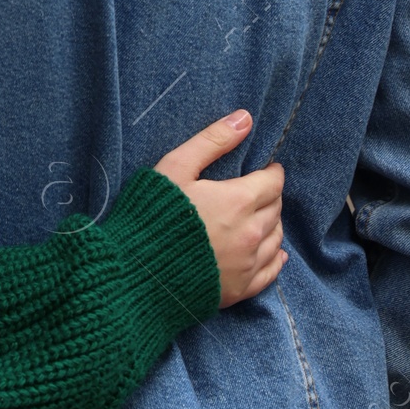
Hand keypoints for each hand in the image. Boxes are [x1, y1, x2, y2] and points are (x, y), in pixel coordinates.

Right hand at [155, 111, 285, 307]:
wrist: (134, 273)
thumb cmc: (150, 216)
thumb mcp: (175, 168)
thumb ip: (212, 141)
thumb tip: (245, 118)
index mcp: (238, 201)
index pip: (273, 182)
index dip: (270, 172)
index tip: (263, 169)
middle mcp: (251, 234)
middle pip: (275, 209)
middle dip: (268, 196)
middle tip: (254, 191)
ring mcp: (247, 265)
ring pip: (276, 239)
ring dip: (271, 224)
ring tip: (256, 218)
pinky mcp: (240, 290)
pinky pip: (271, 272)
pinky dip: (275, 258)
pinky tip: (272, 252)